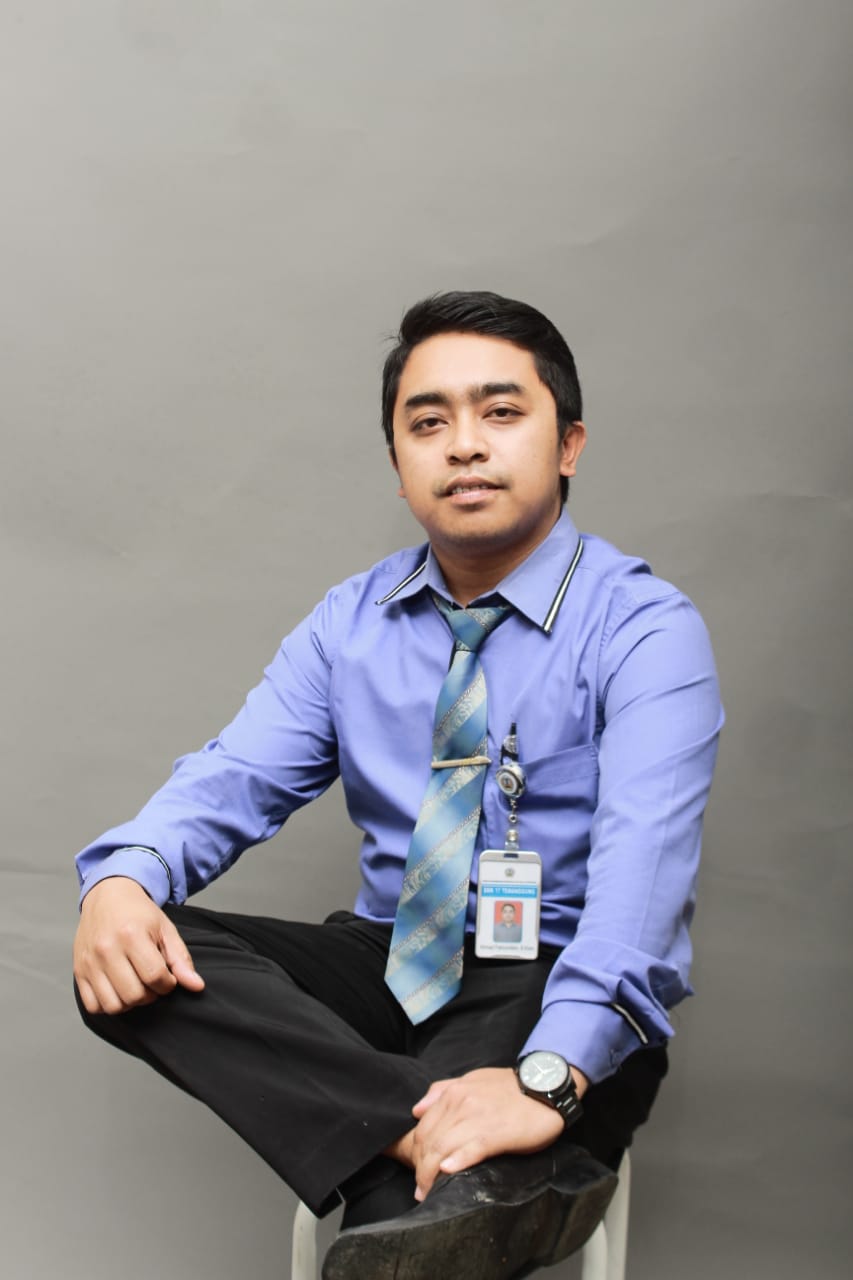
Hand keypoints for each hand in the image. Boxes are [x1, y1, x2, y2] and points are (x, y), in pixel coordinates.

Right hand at [73, 876, 203, 1014]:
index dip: (167, 984)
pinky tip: (118, 990)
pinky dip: (108, 1005)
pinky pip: (93, 1006)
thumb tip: (197, 986)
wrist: (108, 896)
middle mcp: (107, 949)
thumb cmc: (138, 913)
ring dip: (130, 1003)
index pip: (155, 976)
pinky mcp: (78, 971)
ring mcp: (90, 962)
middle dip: (150, 995)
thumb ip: (181, 959)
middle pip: (134, 995)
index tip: (168, 977)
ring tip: (136, 986)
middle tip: (152, 981)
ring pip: (113, 1005)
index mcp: (131, 935)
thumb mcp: (165, 929)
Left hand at [407, 1066, 568, 1200]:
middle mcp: (461, 1104)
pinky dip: (456, 1161)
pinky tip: (447, 1172)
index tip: (417, 1171)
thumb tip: (417, 1110)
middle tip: (420, 1189)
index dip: (415, 1154)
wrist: (546, 1085)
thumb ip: (443, 1091)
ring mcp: (477, 1118)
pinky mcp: (496, 1134)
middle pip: (428, 1141)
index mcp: (453, 1093)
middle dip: (420, 1169)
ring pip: (443, 1148)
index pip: (423, 1129)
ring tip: (428, 1193)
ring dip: (430, 1174)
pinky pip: (470, 1149)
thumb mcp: (473, 1080)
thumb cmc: (510, 1087)